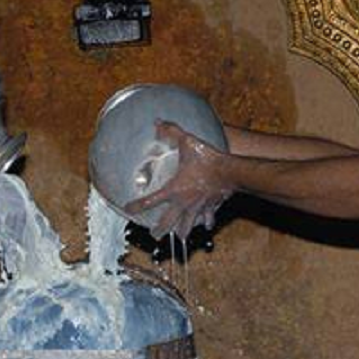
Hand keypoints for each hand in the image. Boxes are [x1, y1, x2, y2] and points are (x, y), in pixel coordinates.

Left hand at [124, 121, 234, 239]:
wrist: (230, 172)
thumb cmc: (208, 159)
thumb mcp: (188, 142)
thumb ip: (172, 132)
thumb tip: (157, 121)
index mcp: (173, 190)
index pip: (149, 202)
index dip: (136, 206)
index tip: (128, 209)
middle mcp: (183, 203)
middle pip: (167, 223)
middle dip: (159, 231)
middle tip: (154, 235)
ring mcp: (197, 208)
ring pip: (186, 226)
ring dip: (181, 232)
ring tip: (178, 237)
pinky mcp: (211, 209)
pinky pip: (207, 219)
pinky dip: (206, 223)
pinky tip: (205, 225)